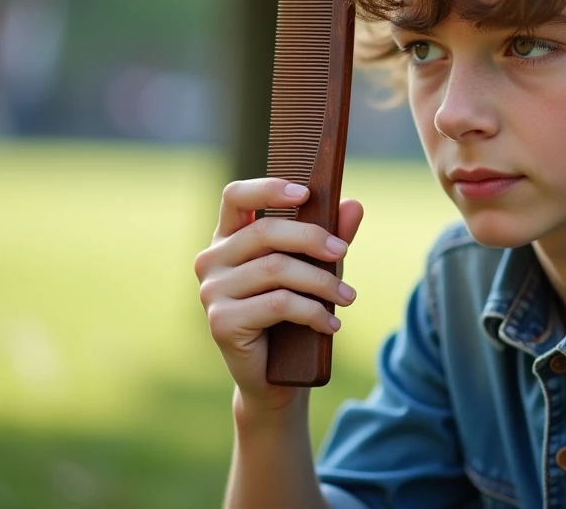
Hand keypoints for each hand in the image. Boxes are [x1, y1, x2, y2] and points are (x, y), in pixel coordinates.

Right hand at [194, 178, 363, 413]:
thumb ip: (330, 236)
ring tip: (347, 297)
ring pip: (275, 270)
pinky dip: (312, 312)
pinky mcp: (221, 321)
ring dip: (321, 282)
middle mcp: (212, 260)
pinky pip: (276, 304)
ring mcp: (211, 291)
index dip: (267, 189)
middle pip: (264, 232)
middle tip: (342, 252)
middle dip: (311, 238)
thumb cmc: (292, 313)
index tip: (304, 193)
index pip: (235, 197)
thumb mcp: (315, 269)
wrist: (276, 375)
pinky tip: (331, 324)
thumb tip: (354, 206)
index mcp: (228, 238)